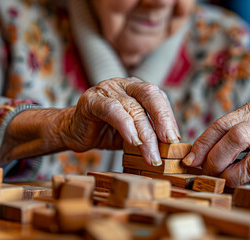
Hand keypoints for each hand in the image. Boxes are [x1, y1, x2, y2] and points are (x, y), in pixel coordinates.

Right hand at [58, 77, 179, 165]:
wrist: (74, 131)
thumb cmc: (106, 132)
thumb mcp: (134, 133)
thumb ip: (150, 133)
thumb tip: (174, 148)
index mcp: (137, 89)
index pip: (159, 98)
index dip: (169, 118)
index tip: (176, 140)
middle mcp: (124, 84)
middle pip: (150, 96)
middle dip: (162, 120)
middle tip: (169, 144)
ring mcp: (107, 89)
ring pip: (133, 108)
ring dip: (145, 135)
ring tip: (151, 156)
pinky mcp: (91, 100)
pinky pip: (112, 110)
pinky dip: (125, 126)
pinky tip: (133, 142)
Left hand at [182, 102, 249, 187]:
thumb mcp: (238, 127)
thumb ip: (215, 138)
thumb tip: (190, 159)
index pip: (223, 124)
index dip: (203, 144)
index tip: (190, 160)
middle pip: (237, 137)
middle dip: (216, 158)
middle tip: (207, 170)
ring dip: (229, 175)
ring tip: (221, 178)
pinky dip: (243, 183)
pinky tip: (237, 181)